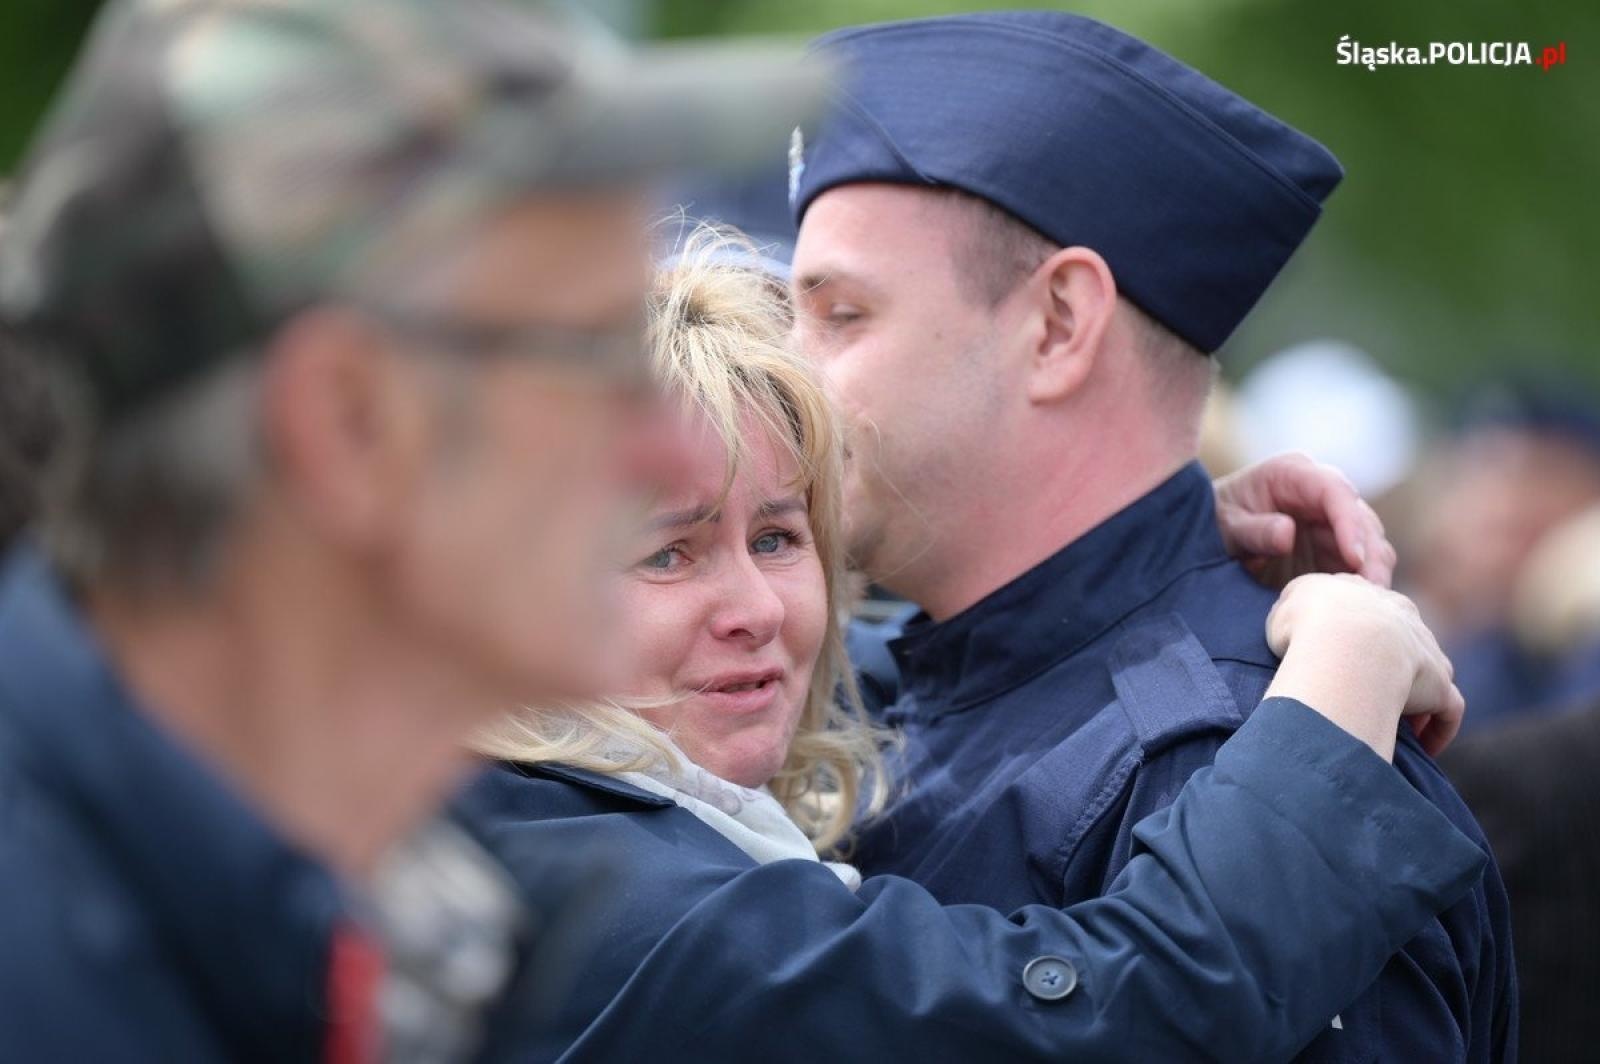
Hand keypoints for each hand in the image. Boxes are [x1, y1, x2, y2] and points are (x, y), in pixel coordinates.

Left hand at [1214, 453, 1397, 589]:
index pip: (1334, 490)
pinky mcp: (1336, 543)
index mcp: (1293, 473)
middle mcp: (1320, 490)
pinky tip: (1359, 607)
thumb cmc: (1216, 520)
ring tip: (1369, 606)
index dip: (1350, 523)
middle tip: (1372, 592)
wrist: (1212, 530)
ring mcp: (1332, 517)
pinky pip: (1360, 564)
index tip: (1356, 558)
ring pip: (1370, 542)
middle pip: (1362, 519)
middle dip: (1371, 556)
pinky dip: (1362, 584)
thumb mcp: (1226, 525)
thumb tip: (1288, 533)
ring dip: (1373, 573)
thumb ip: (1255, 529)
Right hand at [1265, 574, 1463, 759]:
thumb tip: (1300, 613)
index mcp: (1371, 595)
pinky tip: (1422, 746)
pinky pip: (1448, 709)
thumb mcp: (1292, 598)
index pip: (1372, 611)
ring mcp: (1427, 651)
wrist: (1344, 645)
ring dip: (1415, 696)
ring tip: (1393, 722)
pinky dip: (1438, 728)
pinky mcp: (1439, 685)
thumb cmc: (1308, 623)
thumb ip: (1301, 602)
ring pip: (1428, 672)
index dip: (1360, 634)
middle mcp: (1405, 618)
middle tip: (1364, 689)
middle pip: (1404, 639)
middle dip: (1391, 662)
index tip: (1343, 656)